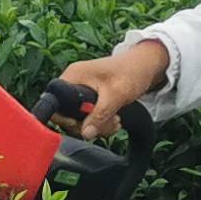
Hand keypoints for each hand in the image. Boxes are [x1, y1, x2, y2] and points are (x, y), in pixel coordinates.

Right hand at [51, 40, 171, 139]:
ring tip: (115, 121)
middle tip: (107, 123)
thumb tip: (86, 133)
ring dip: (97, 125)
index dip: (65, 117)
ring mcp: (82, 89)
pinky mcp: (90, 96)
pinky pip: (88, 115)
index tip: (82, 124)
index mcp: (74, 76)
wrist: (146, 65)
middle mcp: (74, 82)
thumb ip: (99, 115)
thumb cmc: (131, 72)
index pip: (55, 102)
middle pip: (67, 113)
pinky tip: (114, 119)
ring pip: (79, 118)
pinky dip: (100, 121)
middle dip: (87, 124)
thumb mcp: (116, 95)